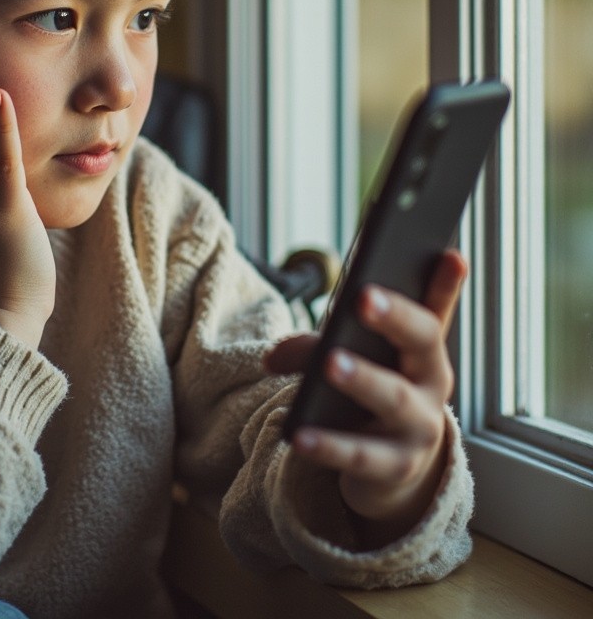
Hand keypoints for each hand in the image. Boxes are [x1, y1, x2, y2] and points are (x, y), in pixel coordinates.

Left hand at [266, 251, 466, 542]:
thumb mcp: (349, 360)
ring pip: (394, 398)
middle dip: (395, 316)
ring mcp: (418, 428)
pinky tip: (299, 435)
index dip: (444, 282)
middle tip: (364, 296)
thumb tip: (271, 357)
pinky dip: (329, 445)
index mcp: (423, 348)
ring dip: (363, 378)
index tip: (450, 252)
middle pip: (421, 342)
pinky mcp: (394, 468)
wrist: (391, 468)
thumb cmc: (370, 394)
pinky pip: (360, 455)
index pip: (434, 306)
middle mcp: (431, 383)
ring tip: (331, 362)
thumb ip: (314, 347)